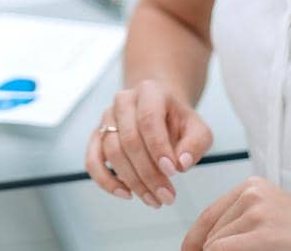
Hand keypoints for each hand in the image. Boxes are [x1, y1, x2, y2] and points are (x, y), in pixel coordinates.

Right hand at [84, 80, 212, 208]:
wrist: (160, 112)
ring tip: (153, 200)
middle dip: (148, 173)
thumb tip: (182, 163)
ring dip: (132, 181)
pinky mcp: (97, 136)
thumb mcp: (197, 129)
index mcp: (150, 92)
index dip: (158, 147)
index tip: (173, 172)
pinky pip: (93, 160)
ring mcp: (107, 118)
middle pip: (129, 139)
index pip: (149, 119)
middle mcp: (124, 101)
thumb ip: (196, 144)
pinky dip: (105, 180)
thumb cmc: (179, 122)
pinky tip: (126, 194)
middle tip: (166, 196)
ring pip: (112, 151)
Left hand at [182, 177, 290, 250]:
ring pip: (215, 244)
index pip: (208, 216)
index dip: (193, 241)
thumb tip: (204, 246)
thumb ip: (240, 224)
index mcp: (252, 188)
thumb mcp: (271, 219)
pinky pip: (222, 250)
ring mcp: (257, 210)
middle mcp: (251, 193)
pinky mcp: (264, 231)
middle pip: (210, 233)